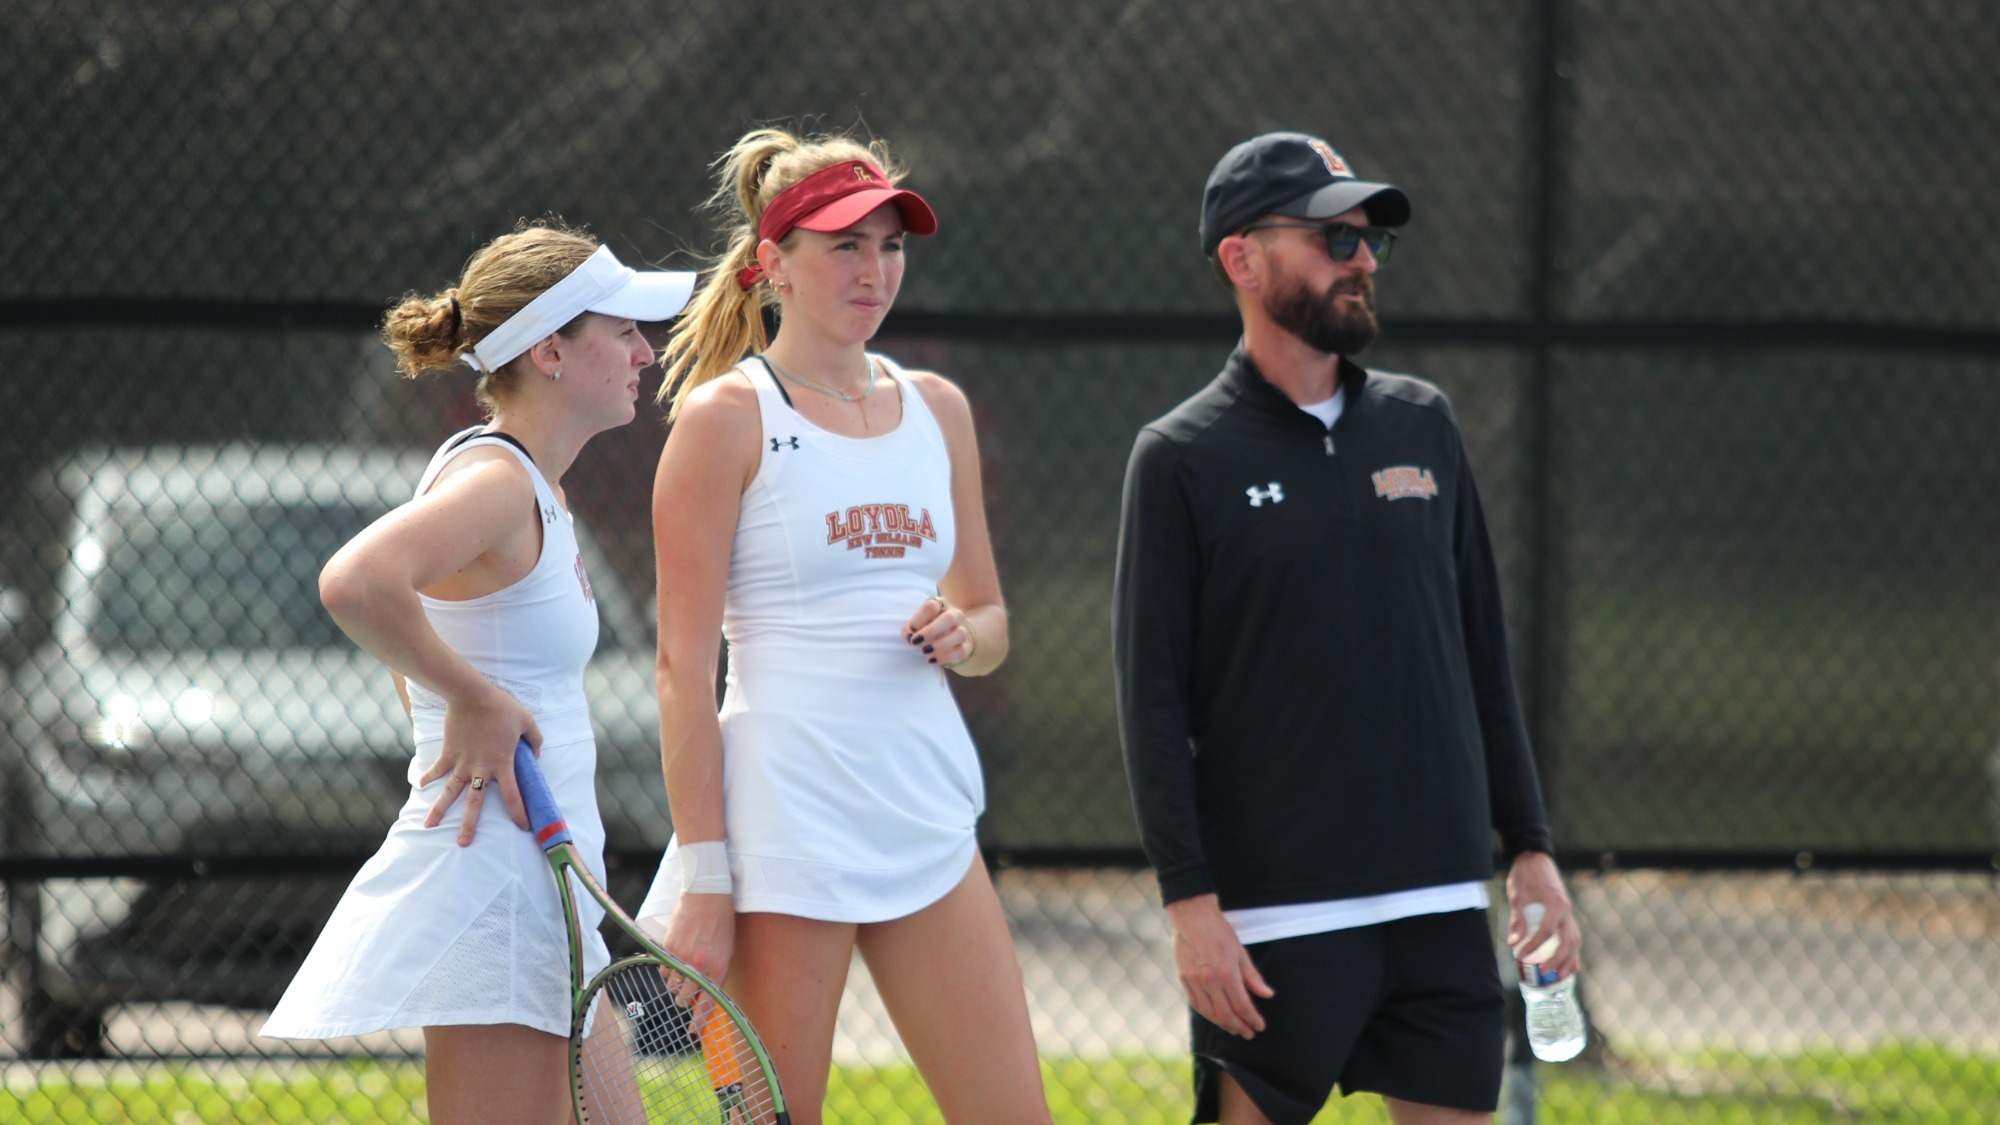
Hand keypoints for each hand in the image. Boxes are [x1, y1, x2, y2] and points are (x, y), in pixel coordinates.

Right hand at [419, 688, 541, 844]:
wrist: (472, 695)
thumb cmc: (502, 708)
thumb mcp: (527, 721)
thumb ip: (535, 740)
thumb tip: (537, 754)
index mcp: (502, 764)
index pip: (512, 796)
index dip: (518, 813)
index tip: (522, 827)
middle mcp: (481, 769)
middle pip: (475, 803)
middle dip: (469, 825)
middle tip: (463, 844)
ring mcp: (462, 762)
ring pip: (450, 792)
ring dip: (439, 810)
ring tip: (428, 827)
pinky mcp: (448, 753)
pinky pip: (437, 769)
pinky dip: (428, 776)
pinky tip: (420, 785)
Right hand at [659, 892, 735, 1020]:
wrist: (707, 893)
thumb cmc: (722, 922)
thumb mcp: (726, 951)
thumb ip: (716, 974)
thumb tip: (706, 995)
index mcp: (717, 969)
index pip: (706, 1004)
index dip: (699, 1022)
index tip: (693, 1033)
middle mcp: (698, 967)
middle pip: (684, 998)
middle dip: (686, 998)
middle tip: (688, 989)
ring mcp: (680, 958)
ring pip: (672, 985)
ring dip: (676, 982)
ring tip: (685, 965)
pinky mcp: (667, 948)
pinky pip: (663, 969)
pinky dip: (667, 967)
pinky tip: (676, 955)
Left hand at [903, 594, 974, 667]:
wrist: (944, 639)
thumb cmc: (925, 629)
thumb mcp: (915, 627)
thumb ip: (910, 630)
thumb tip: (910, 636)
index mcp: (940, 605)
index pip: (932, 606)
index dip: (919, 618)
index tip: (911, 630)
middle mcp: (954, 615)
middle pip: (949, 618)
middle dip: (931, 631)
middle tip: (916, 641)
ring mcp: (962, 630)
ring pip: (960, 634)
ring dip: (940, 644)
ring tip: (924, 651)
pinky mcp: (966, 646)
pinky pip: (961, 651)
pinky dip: (945, 657)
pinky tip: (931, 659)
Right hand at [1166, 894, 1272, 1037]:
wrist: (1192, 917)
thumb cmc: (1219, 932)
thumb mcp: (1241, 952)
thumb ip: (1253, 977)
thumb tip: (1267, 994)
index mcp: (1227, 972)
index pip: (1242, 1005)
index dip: (1252, 1019)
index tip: (1260, 1026)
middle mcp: (1210, 980)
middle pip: (1226, 1014)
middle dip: (1240, 1027)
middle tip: (1249, 1033)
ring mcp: (1195, 981)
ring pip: (1210, 1014)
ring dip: (1224, 1025)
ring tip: (1235, 1029)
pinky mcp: (1184, 979)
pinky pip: (1197, 1005)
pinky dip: (1208, 1015)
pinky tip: (1217, 1017)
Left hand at [1506, 851, 1581, 979]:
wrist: (1536, 859)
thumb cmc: (1525, 875)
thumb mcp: (1518, 895)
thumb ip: (1517, 918)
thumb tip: (1514, 942)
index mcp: (1556, 904)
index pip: (1547, 931)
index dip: (1534, 945)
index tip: (1520, 955)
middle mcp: (1567, 911)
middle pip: (1568, 941)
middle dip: (1558, 959)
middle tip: (1543, 972)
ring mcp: (1569, 914)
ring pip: (1575, 941)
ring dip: (1569, 960)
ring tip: (1559, 977)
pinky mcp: (1567, 916)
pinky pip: (1574, 937)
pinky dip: (1573, 953)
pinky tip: (1571, 968)